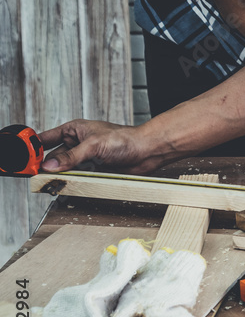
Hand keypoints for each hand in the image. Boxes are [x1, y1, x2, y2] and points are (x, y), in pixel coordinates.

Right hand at [38, 120, 166, 174]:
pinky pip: (78, 178)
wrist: (147, 151)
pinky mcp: (94, 170)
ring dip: (61, 177)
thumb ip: (71, 156)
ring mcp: (85, 158)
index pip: (46, 139)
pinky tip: (69, 186)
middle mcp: (77, 143)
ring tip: (53, 184)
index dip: (34, 148)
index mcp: (74, 130)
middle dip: (48, 167)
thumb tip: (50, 165)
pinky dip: (73, 183)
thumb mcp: (94, 145)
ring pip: (65, 170)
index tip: (25, 159)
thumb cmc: (126, 139)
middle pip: (54, 158)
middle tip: (39, 178)